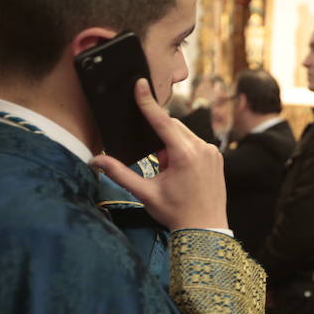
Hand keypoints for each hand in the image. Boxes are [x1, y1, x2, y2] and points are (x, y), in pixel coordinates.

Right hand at [90, 79, 227, 230]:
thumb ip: (120, 174)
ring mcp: (213, 152)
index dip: (148, 102)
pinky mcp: (217, 157)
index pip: (162, 121)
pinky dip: (184, 152)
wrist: (206, 229)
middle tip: (159, 166)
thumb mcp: (145, 193)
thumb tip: (95, 161)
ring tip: (171, 174)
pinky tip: (183, 174)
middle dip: (160, 141)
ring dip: (172, 147)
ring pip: (184, 136)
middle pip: (173, 127)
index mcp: (185, 155)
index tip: (140, 83)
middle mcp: (202, 148)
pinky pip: (195, 144)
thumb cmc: (176, 213)